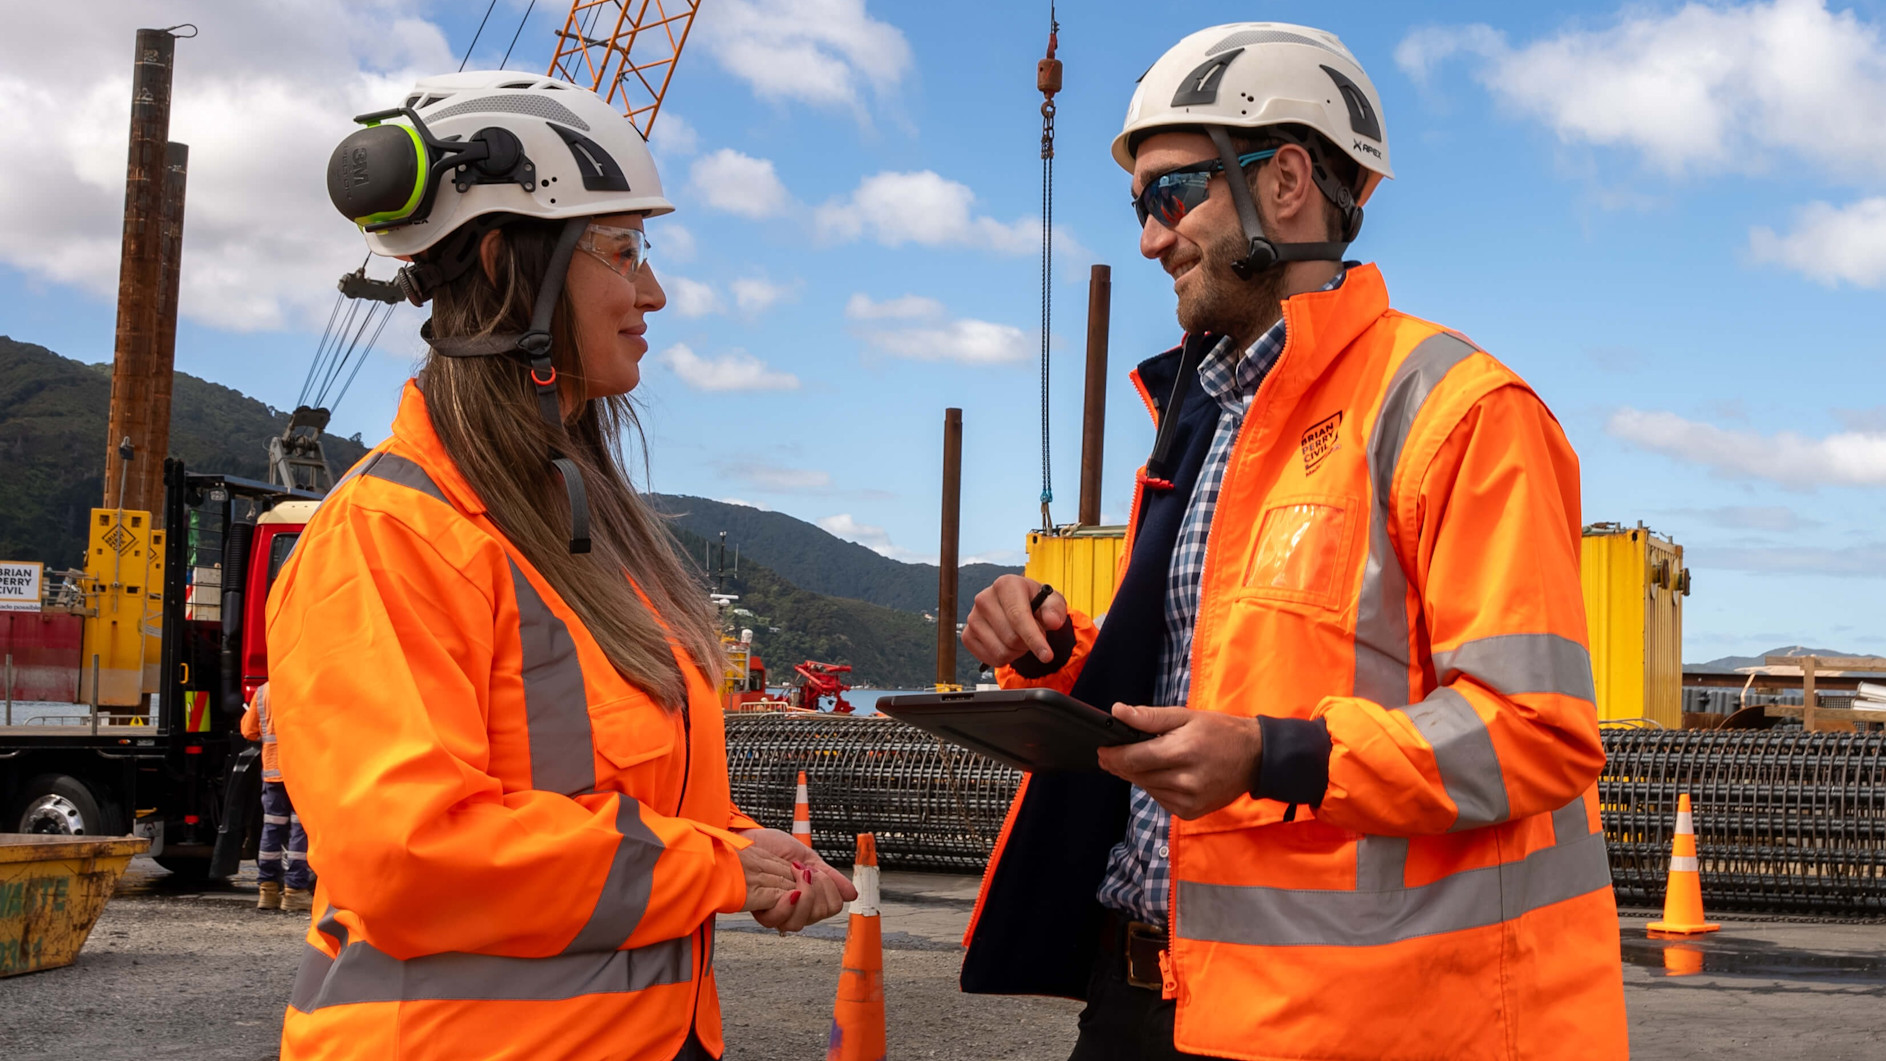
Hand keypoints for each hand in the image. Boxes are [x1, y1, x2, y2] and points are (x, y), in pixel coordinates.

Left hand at [735, 828, 857, 931]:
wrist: (747, 838)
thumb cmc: (772, 846)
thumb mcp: (808, 857)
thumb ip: (829, 876)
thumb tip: (852, 894)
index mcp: (808, 897)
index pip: (832, 907)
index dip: (830, 890)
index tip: (818, 871)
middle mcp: (794, 908)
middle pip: (820, 914)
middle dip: (818, 888)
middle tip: (805, 871)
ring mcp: (778, 912)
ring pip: (802, 921)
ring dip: (805, 895)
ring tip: (796, 875)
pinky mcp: (762, 912)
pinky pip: (782, 920)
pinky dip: (791, 901)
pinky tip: (789, 886)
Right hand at [963, 575, 1066, 666]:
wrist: (1019, 606)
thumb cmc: (1036, 603)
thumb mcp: (1052, 601)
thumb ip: (1055, 609)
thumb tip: (1052, 621)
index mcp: (1006, 585)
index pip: (1018, 617)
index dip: (1034, 639)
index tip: (1047, 656)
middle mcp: (984, 598)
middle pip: (1011, 638)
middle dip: (1028, 644)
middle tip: (1034, 634)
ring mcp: (973, 617)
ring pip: (1001, 651)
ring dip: (1017, 652)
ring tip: (1020, 638)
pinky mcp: (967, 635)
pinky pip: (990, 658)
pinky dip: (1004, 658)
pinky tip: (1008, 645)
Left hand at [1095, 705, 1262, 819]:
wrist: (1254, 759)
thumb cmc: (1219, 732)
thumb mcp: (1185, 716)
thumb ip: (1149, 718)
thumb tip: (1118, 712)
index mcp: (1183, 752)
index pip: (1134, 759)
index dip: (1113, 755)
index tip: (1102, 750)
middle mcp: (1185, 781)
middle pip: (1137, 776)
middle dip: (1121, 765)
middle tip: (1113, 754)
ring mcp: (1188, 801)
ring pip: (1146, 789)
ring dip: (1139, 775)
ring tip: (1147, 760)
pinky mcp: (1190, 812)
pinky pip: (1160, 800)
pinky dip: (1156, 787)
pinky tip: (1166, 775)